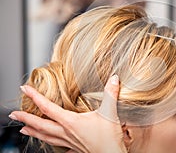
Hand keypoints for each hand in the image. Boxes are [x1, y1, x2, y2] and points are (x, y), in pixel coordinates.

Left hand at [9, 75, 126, 152]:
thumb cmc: (109, 137)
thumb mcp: (110, 112)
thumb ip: (110, 94)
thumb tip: (114, 78)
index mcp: (71, 122)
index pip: (48, 108)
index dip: (35, 97)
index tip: (25, 90)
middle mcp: (66, 132)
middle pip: (41, 125)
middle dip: (25, 119)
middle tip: (13, 114)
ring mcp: (68, 142)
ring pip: (46, 137)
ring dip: (33, 132)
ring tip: (22, 129)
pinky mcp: (74, 148)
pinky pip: (57, 145)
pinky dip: (49, 142)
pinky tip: (49, 142)